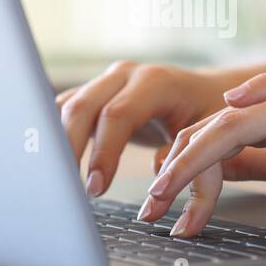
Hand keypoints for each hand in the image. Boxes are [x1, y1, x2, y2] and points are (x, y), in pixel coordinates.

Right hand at [56, 60, 230, 195]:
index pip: (118, 114)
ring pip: (68, 107)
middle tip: (68, 189)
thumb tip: (156, 180)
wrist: (204, 94)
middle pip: (83, 106)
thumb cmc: (211, 116)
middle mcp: (126, 76)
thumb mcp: (210, 136)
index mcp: (156, 82)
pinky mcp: (95, 94)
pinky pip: (66, 111)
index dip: (103, 152)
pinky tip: (53, 165)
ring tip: (55, 181)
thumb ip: (183, 156)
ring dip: (58, 143)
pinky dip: (57, 136)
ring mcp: (107, 82)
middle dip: (69, 149)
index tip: (96, 188)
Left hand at [137, 66, 265, 236]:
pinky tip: (234, 102)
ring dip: (195, 153)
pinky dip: (265, 87)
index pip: (210, 141)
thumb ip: (262, 164)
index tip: (155, 205)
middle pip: (211, 131)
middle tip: (148, 206)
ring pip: (236, 119)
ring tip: (166, 185)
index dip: (178, 169)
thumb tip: (221, 173)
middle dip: (174, 169)